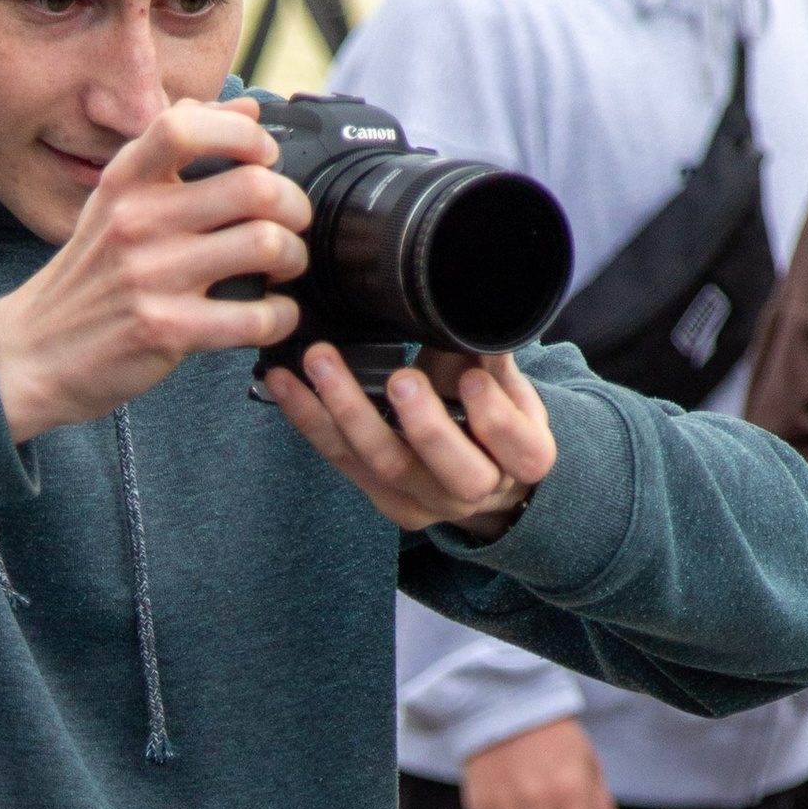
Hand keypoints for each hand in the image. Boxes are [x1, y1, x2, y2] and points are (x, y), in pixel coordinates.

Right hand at [0, 98, 306, 439]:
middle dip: (295, 205)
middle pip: (253, 188)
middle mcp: (136, 222)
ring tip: (286, 265)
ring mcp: (151, 277)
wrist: (33, 353)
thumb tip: (246, 107)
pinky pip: (254, 317)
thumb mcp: (116, 201)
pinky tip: (273, 314)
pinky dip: (281, 316)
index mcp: (125, 182)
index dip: (244, 135)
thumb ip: (175, 151)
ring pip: (264, 246)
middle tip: (294, 222)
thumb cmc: (89, 276)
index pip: (186, 126)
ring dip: (294, 257)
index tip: (264, 156)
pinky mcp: (167, 330)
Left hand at [268, 343, 555, 535]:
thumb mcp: (511, 386)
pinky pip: (341, 459)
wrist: (479, 472)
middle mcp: (475, 491)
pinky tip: (285, 382)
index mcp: (522, 461)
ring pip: (385, 465)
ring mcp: (424, 500)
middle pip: (453, 472)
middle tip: (400, 378)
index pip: (518, 450)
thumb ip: (494, 357)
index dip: (496, 419)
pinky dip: (310, 418)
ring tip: (319, 361)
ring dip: (347, 411)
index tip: (473, 381)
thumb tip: (476, 307)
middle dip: (424, 426)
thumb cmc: (496, 419)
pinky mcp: (381, 497)